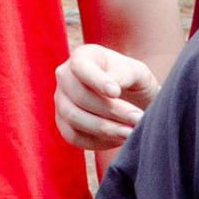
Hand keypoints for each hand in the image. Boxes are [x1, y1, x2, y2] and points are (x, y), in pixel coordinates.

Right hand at [57, 41, 159, 156]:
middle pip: (79, 96)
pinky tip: (119, 140)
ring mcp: (61, 101)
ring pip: (74, 118)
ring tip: (130, 133)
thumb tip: (112, 86)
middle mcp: (65, 77)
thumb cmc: (133, 80)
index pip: (80, 66)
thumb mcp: (137, 72)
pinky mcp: (63, 124)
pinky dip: (98, 142)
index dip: (96, 80)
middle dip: (110, 110)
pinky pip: (74, 137)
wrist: (130, 100)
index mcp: (83, 56)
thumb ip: (125, 74)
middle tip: (137, 119)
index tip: (116, 92)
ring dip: (105, 129)